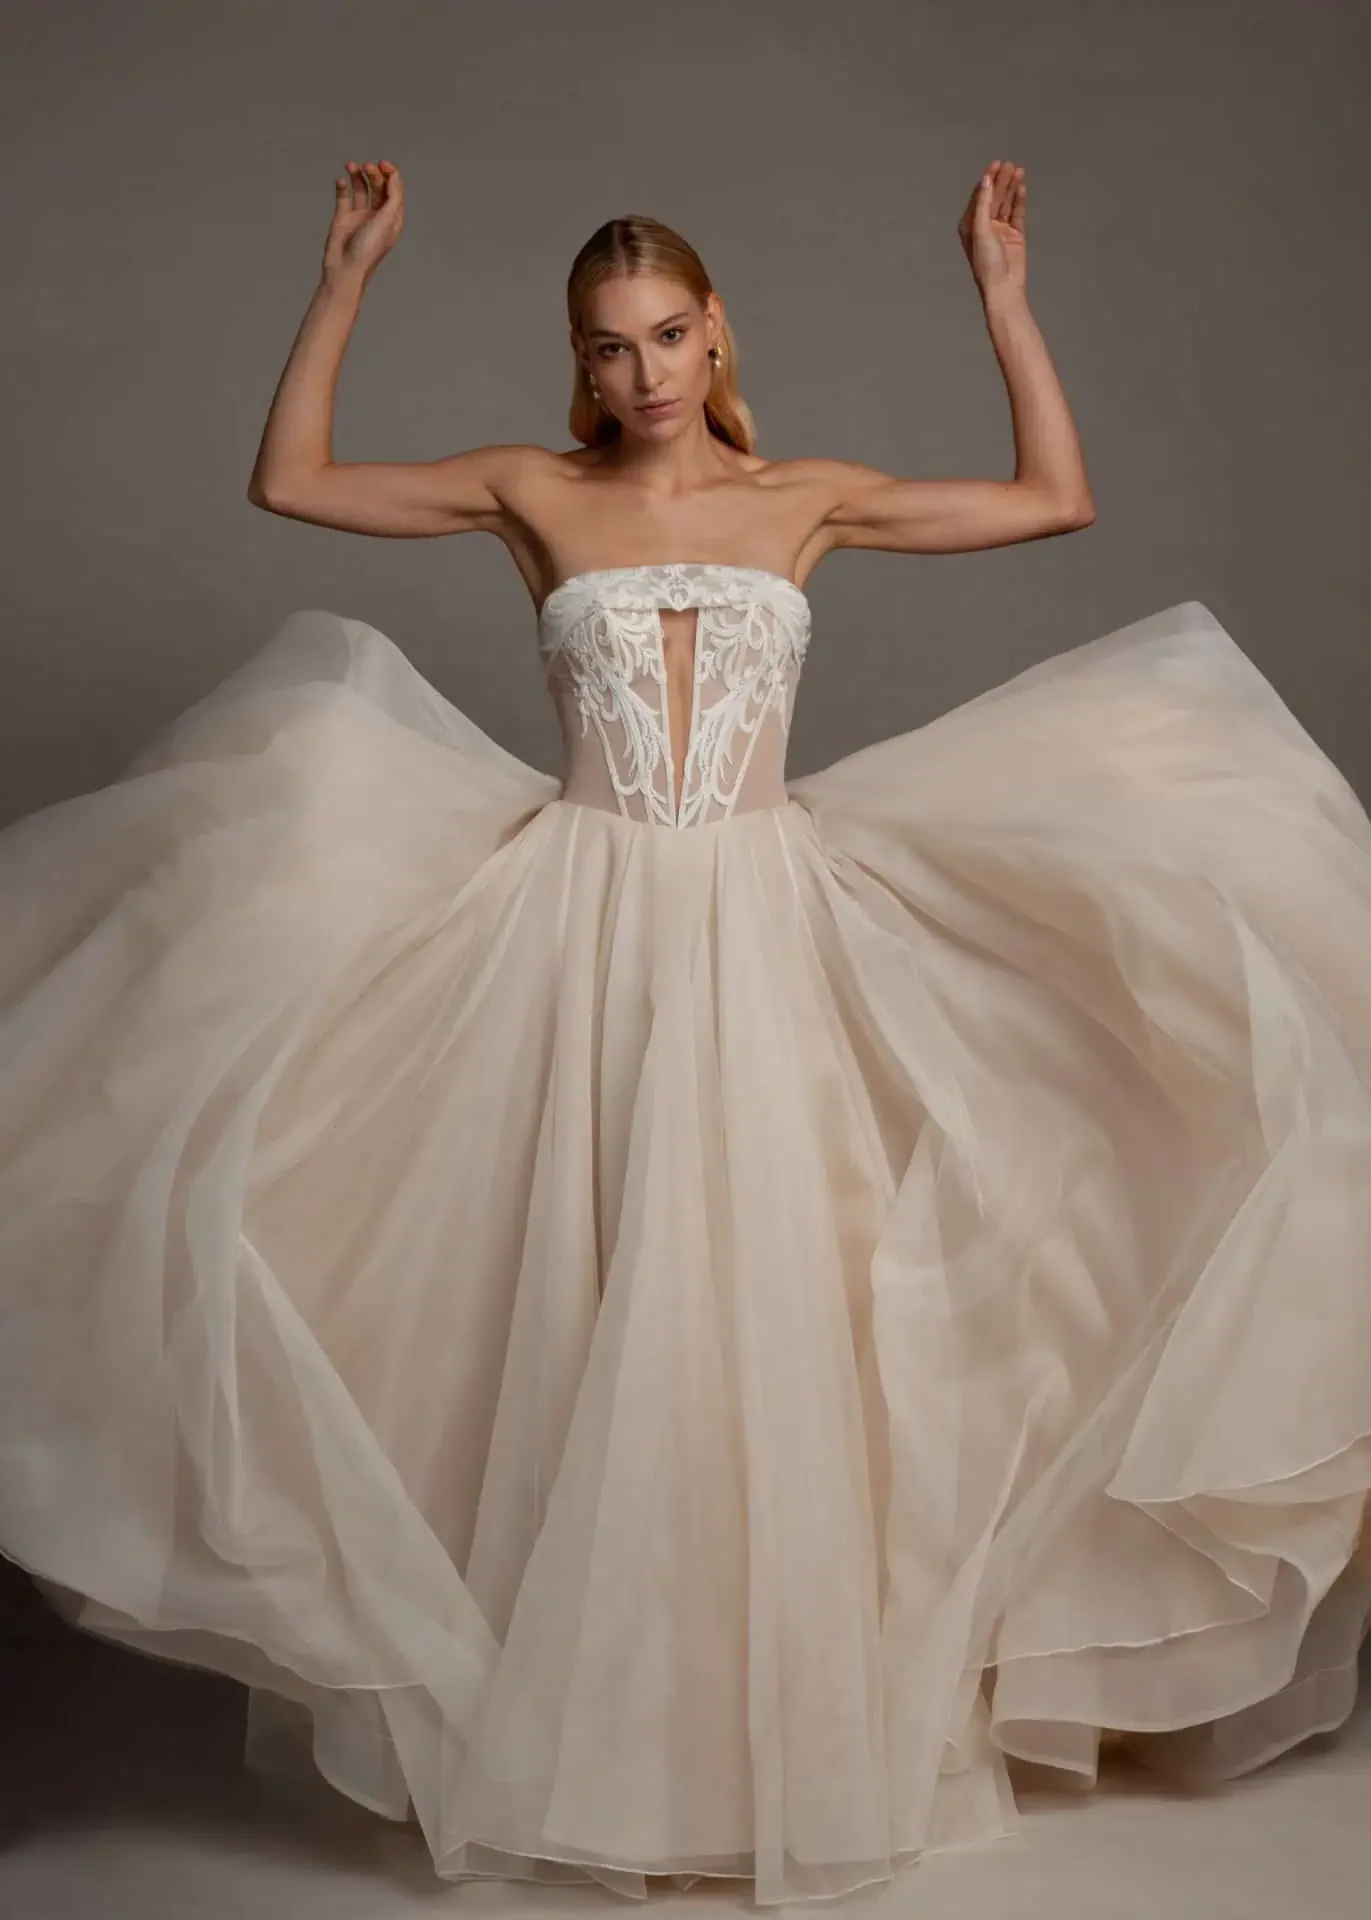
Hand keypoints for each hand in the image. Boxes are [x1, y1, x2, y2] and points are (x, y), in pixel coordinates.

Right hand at [323, 160, 404, 283]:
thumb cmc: (368, 250)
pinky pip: (344, 197)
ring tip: (351, 166)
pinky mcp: (343, 218)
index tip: (382, 164)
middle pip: (378, 187)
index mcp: (392, 218)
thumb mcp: (387, 221)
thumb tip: (395, 176)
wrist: (345, 268)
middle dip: (373, 174)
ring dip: (357, 176)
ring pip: (360, 189)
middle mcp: (377, 216)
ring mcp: (359, 216)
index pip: (394, 190)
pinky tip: (341, 181)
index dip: (390, 174)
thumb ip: (393, 197)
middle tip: (366, 167)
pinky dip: (343, 186)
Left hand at [958, 160, 1026, 299]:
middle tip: (1009, 165)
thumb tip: (985, 181)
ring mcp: (1001, 230)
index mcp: (970, 226)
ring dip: (1011, 187)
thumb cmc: (987, 264)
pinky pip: (1017, 213)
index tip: (995, 164)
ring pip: (1006, 203)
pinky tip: (1021, 187)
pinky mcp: (1015, 235)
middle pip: (993, 197)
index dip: (987, 180)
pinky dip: (1019, 200)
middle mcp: (984, 226)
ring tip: (1019, 170)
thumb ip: (983, 204)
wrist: (1004, 288)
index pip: (979, 197)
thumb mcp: (981, 231)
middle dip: (1001, 181)